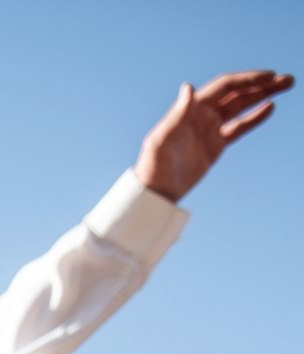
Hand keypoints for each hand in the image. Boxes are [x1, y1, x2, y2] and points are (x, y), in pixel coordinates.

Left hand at [135, 70, 293, 201]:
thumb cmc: (154, 164)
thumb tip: (189, 87)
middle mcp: (204, 114)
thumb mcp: (162, 138)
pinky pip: (238, 127)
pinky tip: (270, 107)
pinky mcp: (215, 146)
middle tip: (286, 79)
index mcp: (193, 107)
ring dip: (263, 96)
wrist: (155, 190)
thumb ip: (178, 113)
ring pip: (242, 107)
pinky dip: (254, 117)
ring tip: (286, 86)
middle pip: (238, 93)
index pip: (226, 86)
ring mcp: (210, 129)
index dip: (247, 80)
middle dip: (262, 85)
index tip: (268, 76)